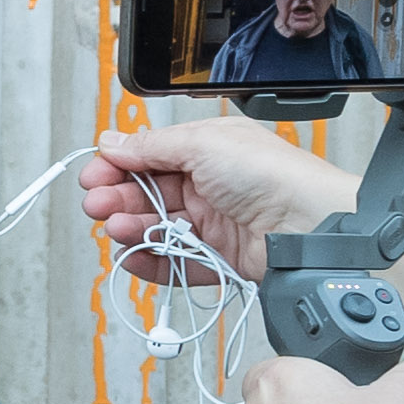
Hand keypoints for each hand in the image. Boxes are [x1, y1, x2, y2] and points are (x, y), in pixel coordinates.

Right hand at [72, 119, 358, 287]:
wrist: (308, 226)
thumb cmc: (270, 175)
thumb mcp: (202, 143)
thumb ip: (151, 146)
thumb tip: (114, 141)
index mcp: (207, 149)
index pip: (150, 156)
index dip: (119, 165)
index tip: (95, 175)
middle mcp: (209, 184)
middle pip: (148, 193)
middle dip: (117, 198)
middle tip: (97, 205)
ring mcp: (213, 222)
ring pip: (157, 228)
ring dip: (130, 228)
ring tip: (117, 229)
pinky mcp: (217, 257)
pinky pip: (174, 262)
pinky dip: (150, 261)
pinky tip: (133, 256)